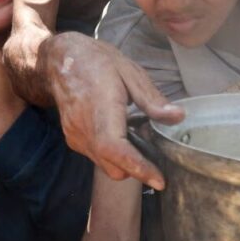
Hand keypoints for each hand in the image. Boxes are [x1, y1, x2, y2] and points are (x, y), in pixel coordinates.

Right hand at [41, 32, 183, 189]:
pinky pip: (96, 157)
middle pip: (114, 167)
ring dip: (123, 162)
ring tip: (135, 137)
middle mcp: (84, 128)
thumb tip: (178, 116)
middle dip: (136, 169)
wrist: (61, 60)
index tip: (159, 181)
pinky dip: (111, 154)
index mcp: (101, 107)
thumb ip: (152, 99)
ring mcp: (75, 136)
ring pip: (105, 166)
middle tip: (155, 155)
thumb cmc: (97, 61)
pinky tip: (117, 133)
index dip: (137, 167)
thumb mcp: (130, 72)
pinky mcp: (72, 139)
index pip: (115, 148)